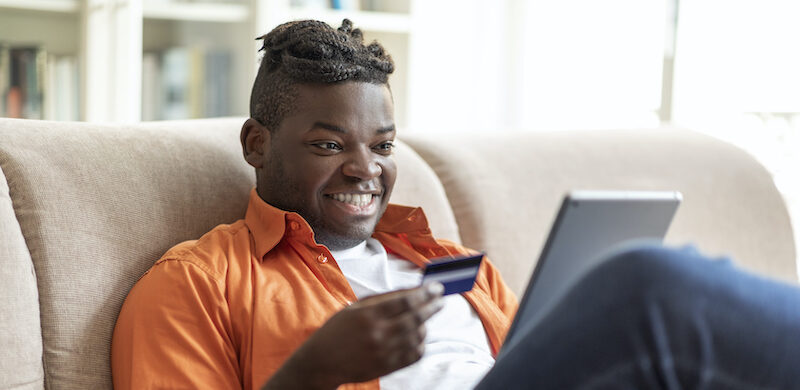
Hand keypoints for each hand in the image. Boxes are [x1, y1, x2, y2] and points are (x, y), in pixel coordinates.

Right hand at [263, 282, 444, 389]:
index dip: (425, 293)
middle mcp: (377, 333)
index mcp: (368, 315)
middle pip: (415, 317)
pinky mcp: (387, 366)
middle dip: (432, 306)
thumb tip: (413, 289)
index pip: (405, 301)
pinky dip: (421, 344)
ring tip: (426, 317)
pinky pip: (414, 355)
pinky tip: (419, 336)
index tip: (436, 287)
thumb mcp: (356, 308)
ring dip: (426, 324)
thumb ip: (384, 298)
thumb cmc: (338, 330)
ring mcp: (383, 352)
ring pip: (417, 336)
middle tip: (441, 299)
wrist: (322, 361)